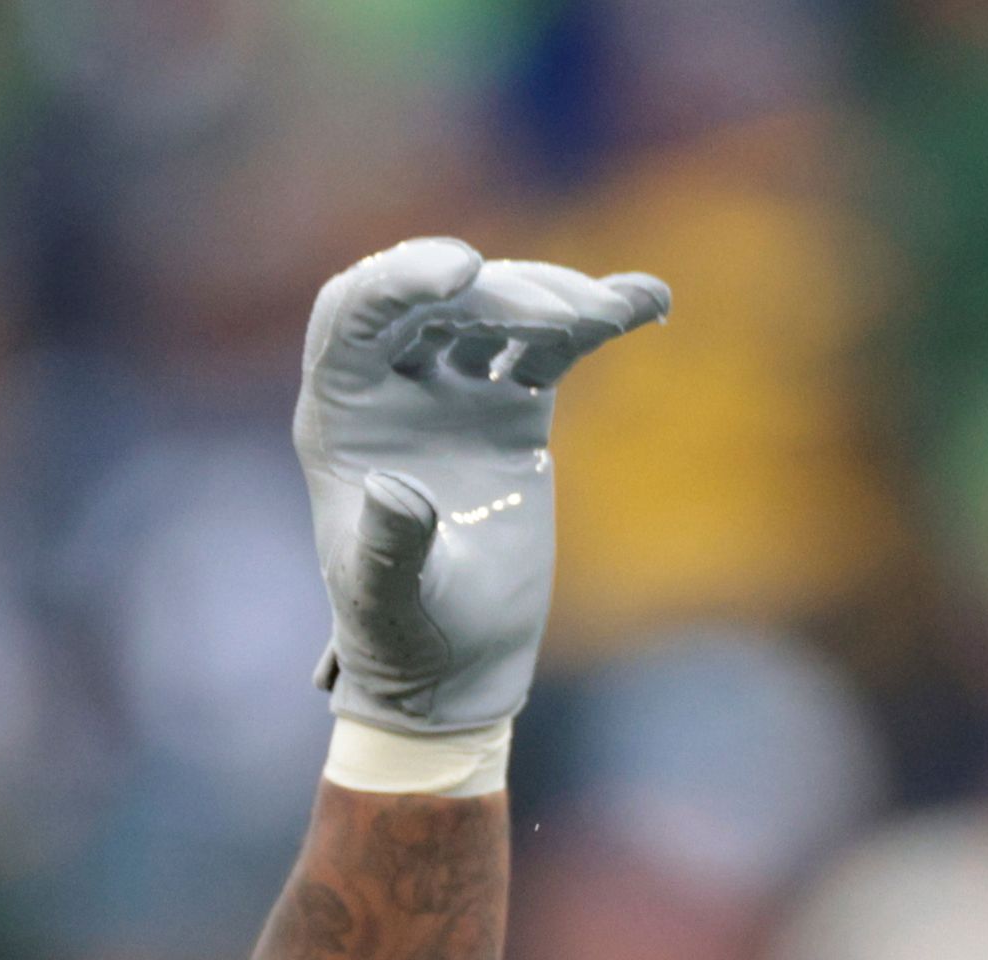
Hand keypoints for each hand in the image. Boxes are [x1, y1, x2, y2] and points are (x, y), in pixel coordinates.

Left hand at [294, 239, 667, 734]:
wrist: (455, 665)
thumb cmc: (403, 636)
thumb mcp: (388, 601)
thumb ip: (389, 548)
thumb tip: (394, 489)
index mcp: (340, 416)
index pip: (353, 314)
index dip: (399, 278)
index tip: (464, 266)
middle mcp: (389, 388)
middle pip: (434, 301)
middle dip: (498, 294)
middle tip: (563, 317)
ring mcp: (451, 390)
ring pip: (495, 310)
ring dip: (553, 298)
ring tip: (608, 311)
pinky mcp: (510, 406)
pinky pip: (550, 345)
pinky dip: (595, 319)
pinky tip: (647, 301)